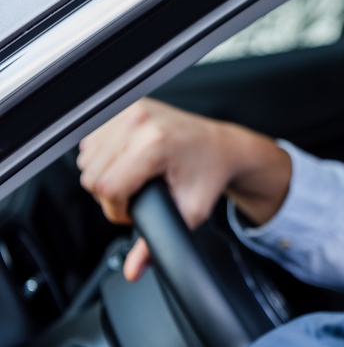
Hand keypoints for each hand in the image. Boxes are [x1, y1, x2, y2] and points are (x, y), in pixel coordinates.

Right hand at [77, 98, 290, 280]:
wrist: (223, 146)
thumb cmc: (209, 174)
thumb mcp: (190, 212)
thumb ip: (159, 243)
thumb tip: (134, 271)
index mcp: (154, 144)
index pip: (105, 187)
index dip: (116, 208)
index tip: (136, 209)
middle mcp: (139, 122)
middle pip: (92, 174)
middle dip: (111, 194)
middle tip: (138, 195)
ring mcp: (130, 110)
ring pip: (87, 158)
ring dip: (106, 174)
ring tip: (134, 178)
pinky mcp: (124, 105)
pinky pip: (92, 140)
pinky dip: (103, 155)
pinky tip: (127, 161)